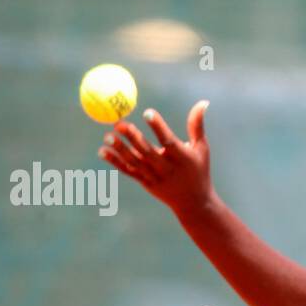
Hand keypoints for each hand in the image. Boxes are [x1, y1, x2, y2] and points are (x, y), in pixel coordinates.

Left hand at [98, 100, 213, 214]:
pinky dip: (115, 162)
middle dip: (133, 138)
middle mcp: (167, 169)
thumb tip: (202, 103)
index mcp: (182, 158)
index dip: (158, 127)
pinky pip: (128, 171)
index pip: (168, 141)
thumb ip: (197, 126)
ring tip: (108, 136)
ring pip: (135, 162)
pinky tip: (103, 151)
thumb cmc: (198, 170)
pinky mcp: (146, 183)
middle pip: (147, 152)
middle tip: (119, 123)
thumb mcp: (201, 148)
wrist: (194, 203)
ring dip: (120, 149)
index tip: (148, 113)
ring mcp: (155, 177)